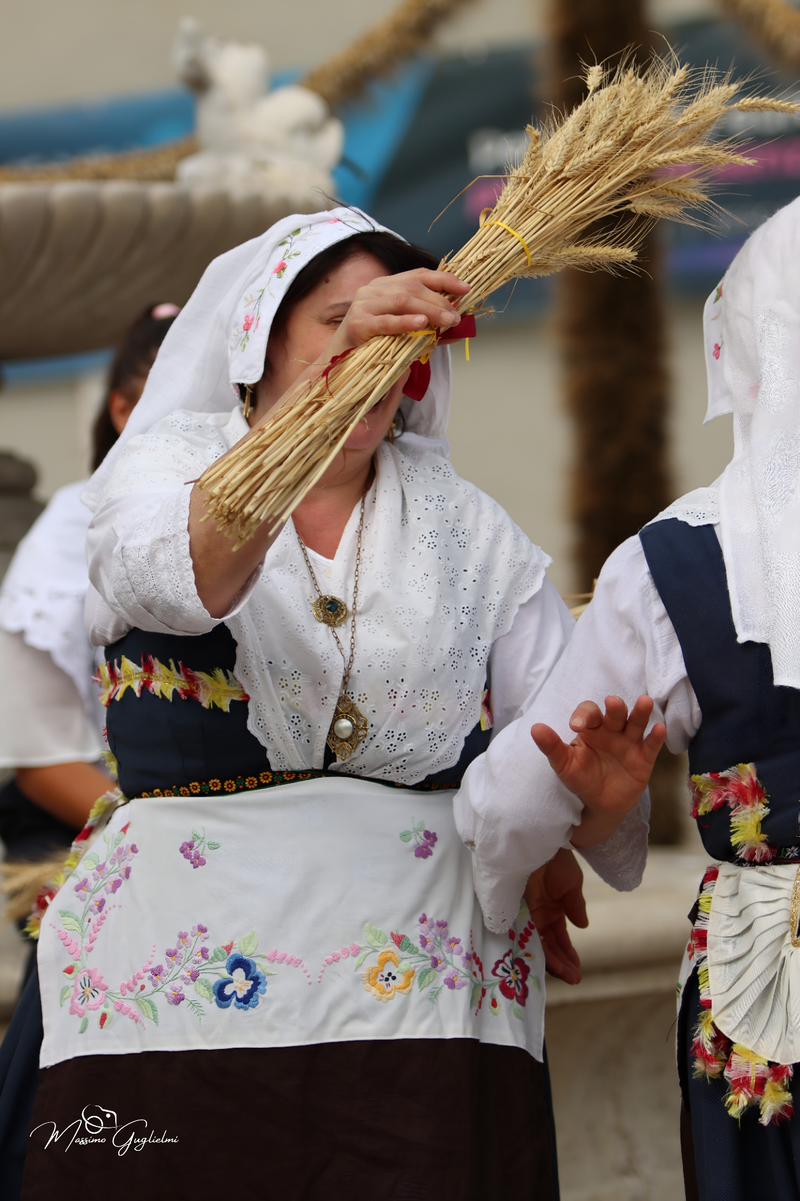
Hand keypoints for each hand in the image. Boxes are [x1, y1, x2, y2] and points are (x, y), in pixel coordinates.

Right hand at [327, 268, 470, 353]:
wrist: (340, 362)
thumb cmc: (374, 345)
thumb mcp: (404, 330)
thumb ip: (428, 324)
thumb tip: (459, 324)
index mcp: (385, 285)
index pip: (419, 275)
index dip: (444, 279)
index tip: (466, 289)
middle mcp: (374, 289)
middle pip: (413, 287)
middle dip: (440, 300)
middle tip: (456, 316)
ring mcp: (364, 304)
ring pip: (403, 300)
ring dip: (429, 310)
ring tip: (447, 321)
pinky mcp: (358, 324)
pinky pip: (386, 321)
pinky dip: (405, 322)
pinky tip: (421, 324)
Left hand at [524, 848, 587, 984]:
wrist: (537, 844)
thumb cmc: (556, 860)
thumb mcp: (571, 884)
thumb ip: (575, 906)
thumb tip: (583, 926)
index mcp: (552, 908)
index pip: (559, 937)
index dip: (568, 954)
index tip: (577, 971)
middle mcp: (538, 915)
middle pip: (548, 945)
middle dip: (562, 963)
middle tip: (574, 979)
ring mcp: (526, 914)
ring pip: (538, 944)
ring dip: (553, 962)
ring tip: (567, 976)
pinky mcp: (514, 912)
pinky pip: (523, 936)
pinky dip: (535, 950)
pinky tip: (547, 964)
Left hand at [531, 695, 665, 817]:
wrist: (599, 803)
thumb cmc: (581, 777)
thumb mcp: (564, 764)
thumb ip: (552, 747)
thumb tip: (535, 729)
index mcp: (591, 729)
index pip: (589, 713)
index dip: (584, 714)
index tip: (576, 725)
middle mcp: (611, 731)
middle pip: (615, 713)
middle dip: (614, 707)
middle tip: (611, 702)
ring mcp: (629, 743)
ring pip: (636, 723)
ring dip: (640, 712)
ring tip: (644, 701)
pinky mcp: (643, 758)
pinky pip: (650, 746)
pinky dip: (656, 737)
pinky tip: (658, 728)